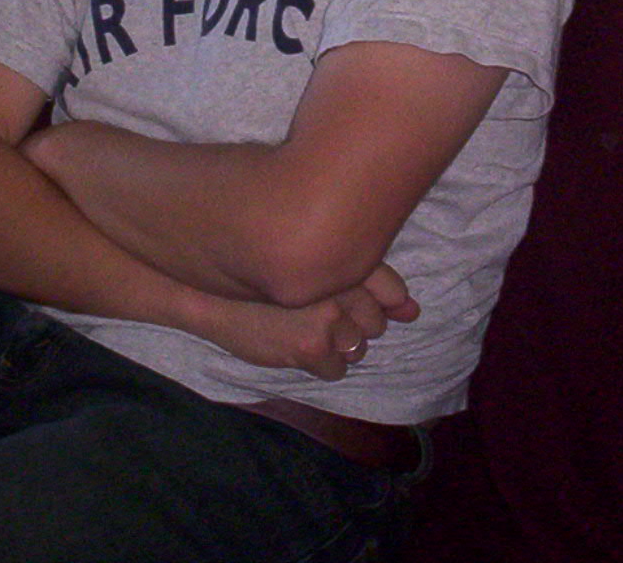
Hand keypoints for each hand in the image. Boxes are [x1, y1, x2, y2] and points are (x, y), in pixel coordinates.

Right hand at [198, 264, 418, 380]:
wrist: (208, 291)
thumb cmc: (262, 272)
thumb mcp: (313, 266)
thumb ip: (370, 281)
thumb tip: (414, 312)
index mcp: (342, 254)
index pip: (389, 287)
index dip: (373, 300)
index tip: (346, 298)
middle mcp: (341, 281)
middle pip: (375, 322)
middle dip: (353, 323)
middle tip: (315, 312)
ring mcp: (327, 315)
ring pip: (359, 347)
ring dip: (338, 343)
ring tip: (302, 326)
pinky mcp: (310, 345)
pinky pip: (339, 368)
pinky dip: (322, 362)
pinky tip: (296, 344)